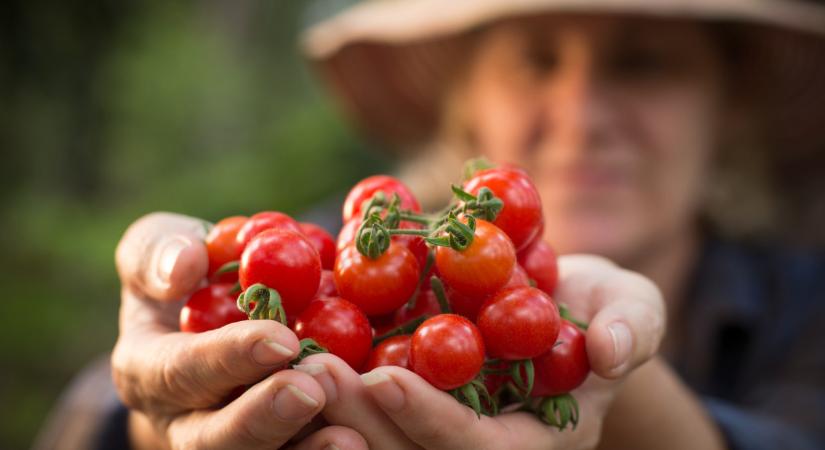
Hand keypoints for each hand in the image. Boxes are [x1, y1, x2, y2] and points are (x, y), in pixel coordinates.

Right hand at [112, 212, 367, 449]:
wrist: (215, 315)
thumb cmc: (190, 275)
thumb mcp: (159, 245)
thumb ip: (157, 252)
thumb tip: (185, 266)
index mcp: (148, 370)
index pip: (181, 371)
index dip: (228, 359)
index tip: (279, 340)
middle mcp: (183, 421)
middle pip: (214, 439)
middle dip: (263, 418)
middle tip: (310, 390)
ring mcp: (231, 441)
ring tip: (348, 438)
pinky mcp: (274, 446)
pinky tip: (364, 440)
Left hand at [293, 255, 664, 448]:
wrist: (557, 301)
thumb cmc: (599, 308)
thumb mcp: (632, 307)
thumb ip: (633, 326)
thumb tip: (612, 349)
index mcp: (532, 441)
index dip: (432, 421)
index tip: (385, 380)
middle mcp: (477, 444)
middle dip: (359, 418)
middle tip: (311, 372)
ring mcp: (434, 423)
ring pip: (371, 435)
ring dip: (326, 403)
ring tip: (286, 358)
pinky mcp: (403, 395)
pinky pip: (357, 400)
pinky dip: (321, 378)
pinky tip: (286, 342)